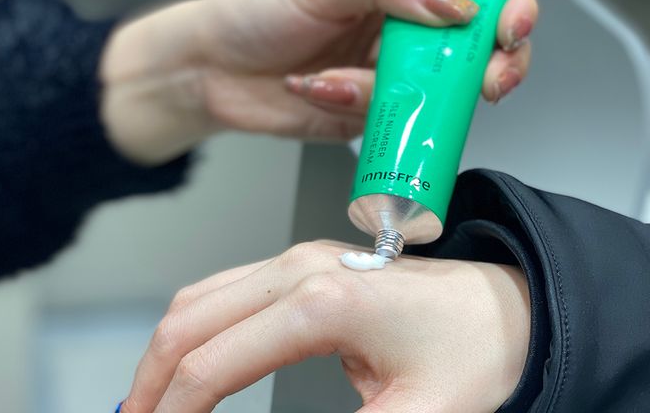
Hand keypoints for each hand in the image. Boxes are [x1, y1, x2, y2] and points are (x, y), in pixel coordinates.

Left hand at [101, 0, 537, 164]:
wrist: (213, 71)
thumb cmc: (256, 12)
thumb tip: (456, 4)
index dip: (509, 8)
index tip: (510, 32)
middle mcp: (404, 26)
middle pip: (479, 48)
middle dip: (485, 69)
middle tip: (475, 83)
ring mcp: (393, 72)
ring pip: (441, 94)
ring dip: (402, 94)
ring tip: (340, 78)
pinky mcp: (375, 111)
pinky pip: (398, 122)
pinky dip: (364, 111)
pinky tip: (322, 89)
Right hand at [119, 241, 530, 412]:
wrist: (506, 305)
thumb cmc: (474, 351)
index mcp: (322, 303)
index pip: (213, 362)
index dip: (173, 412)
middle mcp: (299, 268)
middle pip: (188, 320)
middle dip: (151, 381)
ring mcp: (298, 259)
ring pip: (198, 298)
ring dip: (166, 349)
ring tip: (153, 400)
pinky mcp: (301, 264)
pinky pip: (224, 288)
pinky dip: (194, 327)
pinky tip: (192, 360)